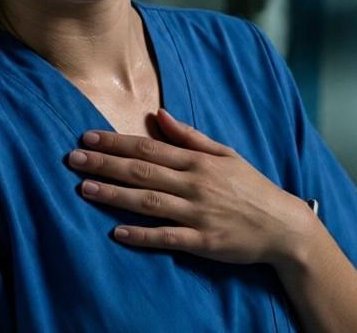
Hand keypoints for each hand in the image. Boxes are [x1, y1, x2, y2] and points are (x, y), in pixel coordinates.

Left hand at [65, 108, 315, 266]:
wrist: (283, 225)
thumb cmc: (252, 188)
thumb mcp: (226, 154)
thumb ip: (191, 137)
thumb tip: (160, 115)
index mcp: (199, 162)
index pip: (149, 148)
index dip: (116, 142)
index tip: (87, 137)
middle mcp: (195, 185)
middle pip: (142, 171)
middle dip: (105, 164)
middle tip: (73, 158)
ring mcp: (198, 213)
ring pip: (148, 202)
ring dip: (114, 195)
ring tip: (84, 188)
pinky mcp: (203, 241)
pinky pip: (167, 237)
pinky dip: (141, 235)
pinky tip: (116, 232)